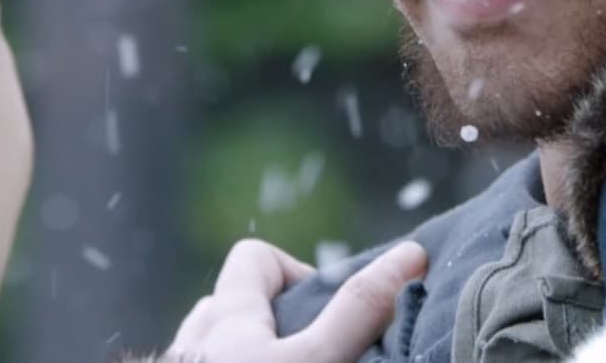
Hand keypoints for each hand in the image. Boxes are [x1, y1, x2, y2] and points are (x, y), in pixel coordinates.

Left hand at [162, 239, 426, 362]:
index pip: (254, 258)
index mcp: (227, 319)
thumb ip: (357, 314)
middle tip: (312, 361)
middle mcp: (193, 344)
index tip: (328, 318)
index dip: (294, 272)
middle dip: (271, 330)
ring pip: (213, 354)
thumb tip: (412, 254)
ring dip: (245, 360)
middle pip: (230, 310)